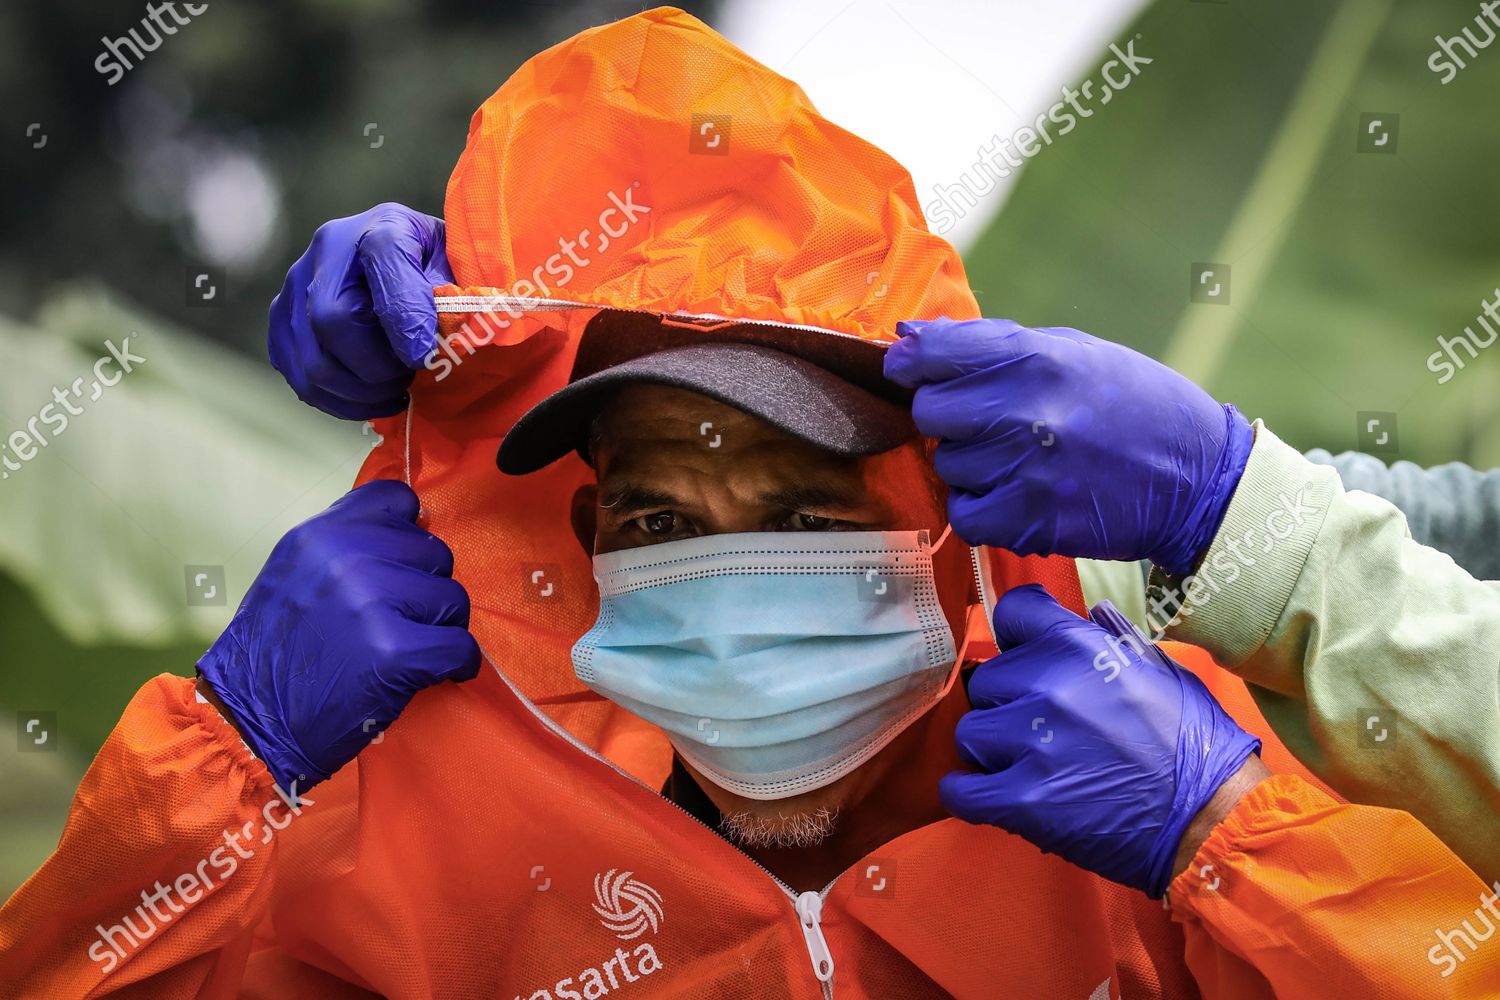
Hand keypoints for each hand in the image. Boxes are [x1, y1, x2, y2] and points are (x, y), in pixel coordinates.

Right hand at [197, 480, 480, 791]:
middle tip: (399, 623)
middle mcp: (346, 558)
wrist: (249, 724)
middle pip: (436, 554)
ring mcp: (371, 603)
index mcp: (320, 534)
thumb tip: (413, 521)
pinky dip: (456, 665)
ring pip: (453, 600)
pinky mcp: (395, 652)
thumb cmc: (277, 653)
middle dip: (425, 591)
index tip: (400, 568)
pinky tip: (435, 675)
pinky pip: (461, 647)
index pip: (399, 500)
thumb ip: (346, 542)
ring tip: (405, 650)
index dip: (408, 536)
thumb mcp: (294, 573)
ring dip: (439, 629)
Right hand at [268, 203, 452, 418]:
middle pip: (331, 321)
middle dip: (376, 367)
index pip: (382, 268)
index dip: (403, 320)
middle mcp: (327, 249)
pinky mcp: (283, 319)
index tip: (423, 358)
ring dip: (360, 392)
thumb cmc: (442, 270)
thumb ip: (449, 299)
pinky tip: (371, 398)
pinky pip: (297, 376)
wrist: (411, 259)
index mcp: (382, 227)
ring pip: (311, 360)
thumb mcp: (459, 271)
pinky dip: (338, 401)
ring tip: (395, 388)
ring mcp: (296, 284)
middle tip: (410, 376)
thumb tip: (420, 348)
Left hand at [884, 318, 1254, 575]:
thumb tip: (909, 338)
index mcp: (1036, 358)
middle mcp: (1026, 412)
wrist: (1198, 478)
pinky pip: (964, 514)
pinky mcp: (1030, 521)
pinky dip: (980, 508)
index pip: (933, 354)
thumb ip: (990, 343)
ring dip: (970, 464)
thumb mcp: (1073, 350)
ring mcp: (1026, 470)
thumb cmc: (1134, 404)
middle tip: (987, 421)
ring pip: (946, 464)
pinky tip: (1013, 494)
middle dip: (948, 416)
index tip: (911, 369)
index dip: (912, 362)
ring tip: (1017, 458)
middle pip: (930, 412)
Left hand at [939, 585, 1261, 897]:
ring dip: (993, 751)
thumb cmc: (1195, 744)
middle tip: (1042, 729)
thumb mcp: (1161, 670)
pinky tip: (994, 796)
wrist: (1213, 820)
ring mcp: (1032, 743)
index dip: (1015, 637)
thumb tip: (1091, 613)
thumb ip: (1114, 639)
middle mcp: (1050, 686)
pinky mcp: (1022, 800)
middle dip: (1008, 703)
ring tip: (1030, 767)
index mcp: (1082, 648)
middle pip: (986, 680)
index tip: (1023, 656)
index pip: (1012, 612)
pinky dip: (969, 795)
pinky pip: (959, 790)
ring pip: (972, 733)